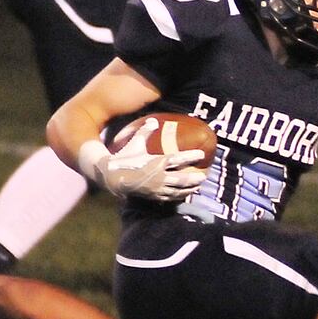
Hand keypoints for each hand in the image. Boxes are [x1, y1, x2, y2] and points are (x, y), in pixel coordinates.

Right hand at [80, 120, 205, 200]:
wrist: (113, 177)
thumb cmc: (125, 159)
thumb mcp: (135, 144)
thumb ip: (145, 132)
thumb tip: (154, 120)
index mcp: (155, 162)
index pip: (176, 159)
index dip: (190, 157)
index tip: (201, 154)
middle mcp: (158, 177)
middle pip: (181, 179)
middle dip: (194, 178)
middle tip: (204, 176)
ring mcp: (156, 189)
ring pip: (177, 190)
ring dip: (189, 189)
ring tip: (198, 186)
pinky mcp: (153, 196)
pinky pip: (169, 197)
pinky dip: (179, 196)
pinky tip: (185, 194)